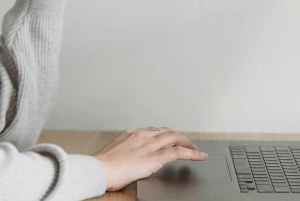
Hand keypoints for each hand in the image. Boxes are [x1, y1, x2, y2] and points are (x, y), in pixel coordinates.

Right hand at [92, 127, 207, 191]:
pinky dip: (192, 153)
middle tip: (186, 143)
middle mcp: (143, 135)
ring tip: (195, 149)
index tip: (169, 139)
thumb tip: (128, 158)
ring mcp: (150, 145)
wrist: (99, 169)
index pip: (154, 131)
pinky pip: (179, 152)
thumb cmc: (102, 165)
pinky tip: (199, 156)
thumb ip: (125, 151)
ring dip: (188, 143)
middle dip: (179, 137)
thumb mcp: (114, 152)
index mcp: (132, 133)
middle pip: (167, 132)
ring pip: (175, 138)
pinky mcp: (156, 157)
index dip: (165, 135)